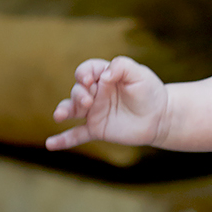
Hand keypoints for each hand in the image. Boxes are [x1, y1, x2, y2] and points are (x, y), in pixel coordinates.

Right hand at [46, 56, 167, 150]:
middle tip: (89, 101)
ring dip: (63, 111)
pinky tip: (50, 145)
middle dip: (79, 95)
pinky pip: (76, 135)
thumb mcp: (139, 74)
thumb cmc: (149, 92)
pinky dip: (63, 140)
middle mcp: (95, 93)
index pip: (86, 71)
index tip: (91, 80)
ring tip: (59, 116)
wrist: (160, 117)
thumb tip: (104, 76)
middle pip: (77, 90)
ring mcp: (94, 112)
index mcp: (104, 76)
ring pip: (71, 110)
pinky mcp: (97, 129)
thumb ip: (121, 67)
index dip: (84, 73)